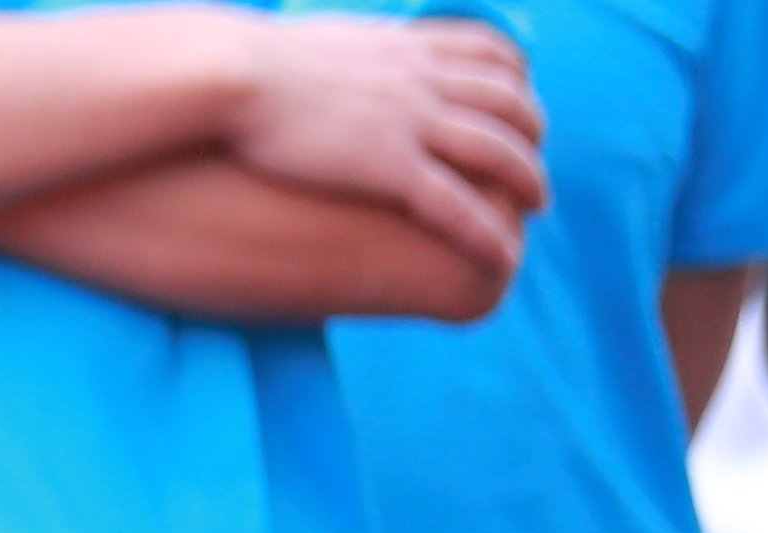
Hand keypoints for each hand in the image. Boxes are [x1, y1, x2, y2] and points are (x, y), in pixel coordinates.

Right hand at [228, 10, 547, 278]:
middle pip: (507, 100)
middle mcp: (421, 78)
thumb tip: (318, 61)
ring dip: (528, 178)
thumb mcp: (308, 42)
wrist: (228, 74)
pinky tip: (506, 255)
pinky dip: (487, 230)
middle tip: (535, 158)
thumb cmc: (244, 63)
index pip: (488, 50)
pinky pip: (455, 204)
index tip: (521, 96)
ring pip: (496, 150)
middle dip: (532, 129)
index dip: (516, 75)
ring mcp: (411, 121)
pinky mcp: (388, 166)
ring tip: (539, 205)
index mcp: (402, 46)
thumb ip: (334, 54)